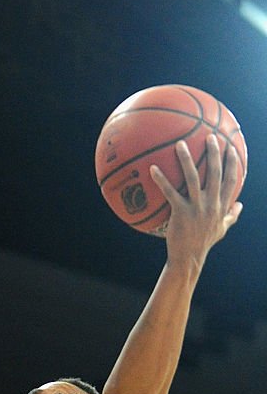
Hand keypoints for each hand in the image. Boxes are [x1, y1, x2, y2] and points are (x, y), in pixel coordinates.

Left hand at [150, 134, 241, 266]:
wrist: (189, 257)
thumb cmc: (203, 242)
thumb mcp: (221, 229)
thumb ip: (231, 216)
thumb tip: (240, 205)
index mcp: (221, 206)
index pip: (231, 180)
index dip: (233, 163)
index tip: (232, 147)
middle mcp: (211, 204)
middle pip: (215, 174)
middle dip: (214, 153)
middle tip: (210, 136)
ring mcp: (196, 208)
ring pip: (192, 178)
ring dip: (186, 159)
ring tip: (180, 144)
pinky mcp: (180, 213)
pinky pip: (170, 192)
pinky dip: (161, 180)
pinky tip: (152, 168)